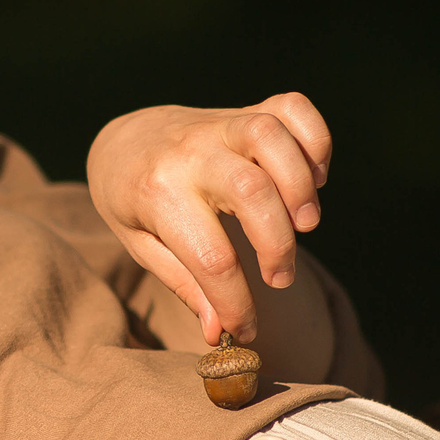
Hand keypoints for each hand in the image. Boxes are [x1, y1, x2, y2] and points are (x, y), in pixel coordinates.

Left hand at [85, 96, 332, 343]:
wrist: (124, 142)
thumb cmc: (135, 203)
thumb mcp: (144, 247)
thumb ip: (185, 285)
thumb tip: (220, 332)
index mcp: (157, 195)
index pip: (211, 258)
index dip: (236, 303)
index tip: (246, 329)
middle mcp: (189, 153)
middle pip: (250, 191)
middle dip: (278, 244)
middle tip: (279, 276)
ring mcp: (219, 125)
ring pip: (270, 135)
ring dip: (299, 186)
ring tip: (304, 224)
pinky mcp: (246, 110)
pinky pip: (292, 108)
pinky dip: (315, 141)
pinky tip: (312, 178)